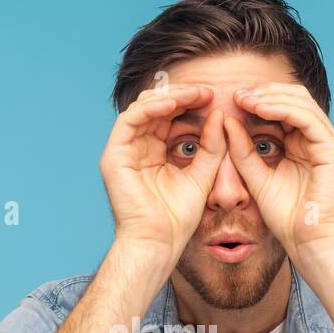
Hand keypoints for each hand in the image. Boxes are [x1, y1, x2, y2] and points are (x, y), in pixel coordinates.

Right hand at [99, 85, 226, 264]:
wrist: (159, 242)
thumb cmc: (178, 218)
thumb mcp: (203, 174)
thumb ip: (212, 145)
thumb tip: (220, 114)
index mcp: (154, 152)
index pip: (170, 117)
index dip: (190, 103)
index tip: (213, 97)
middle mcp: (137, 148)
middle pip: (156, 108)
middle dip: (182, 95)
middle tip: (206, 90)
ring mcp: (123, 151)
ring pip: (143, 108)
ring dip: (169, 96)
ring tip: (194, 94)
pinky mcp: (114, 156)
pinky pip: (130, 119)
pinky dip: (152, 107)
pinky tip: (174, 103)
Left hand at [225, 83, 333, 262]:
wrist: (308, 241)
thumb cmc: (286, 217)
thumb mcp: (256, 177)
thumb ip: (243, 150)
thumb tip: (227, 121)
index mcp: (304, 144)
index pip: (284, 108)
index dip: (259, 99)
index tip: (232, 99)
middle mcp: (319, 139)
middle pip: (295, 98)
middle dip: (265, 92)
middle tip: (237, 94)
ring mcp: (329, 143)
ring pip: (301, 103)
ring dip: (271, 97)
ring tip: (245, 99)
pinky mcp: (333, 150)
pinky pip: (307, 119)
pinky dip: (282, 110)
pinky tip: (260, 109)